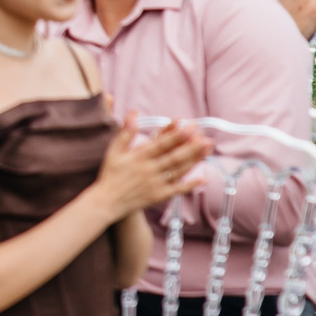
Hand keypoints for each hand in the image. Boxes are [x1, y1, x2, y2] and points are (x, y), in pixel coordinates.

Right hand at [89, 111, 210, 217]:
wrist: (107, 202)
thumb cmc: (111, 173)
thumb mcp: (114, 150)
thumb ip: (126, 132)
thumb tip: (134, 113)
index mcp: (139, 157)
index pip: (160, 144)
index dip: (175, 135)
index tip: (188, 126)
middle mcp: (149, 170)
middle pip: (174, 157)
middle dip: (191, 147)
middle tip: (206, 138)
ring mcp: (156, 184)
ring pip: (179, 171)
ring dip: (195, 161)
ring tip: (208, 150)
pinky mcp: (159, 196)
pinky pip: (177, 190)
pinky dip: (190, 185)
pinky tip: (203, 179)